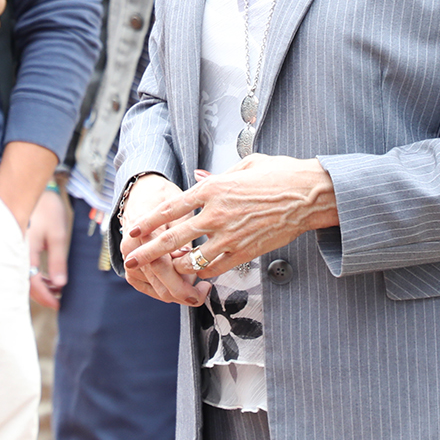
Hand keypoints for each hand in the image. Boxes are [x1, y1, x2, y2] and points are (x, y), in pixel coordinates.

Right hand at [26, 185, 70, 308]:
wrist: (36, 192)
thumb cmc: (48, 211)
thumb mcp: (57, 236)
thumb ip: (57, 261)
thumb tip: (60, 284)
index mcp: (25, 252)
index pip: (33, 283)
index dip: (45, 297)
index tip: (58, 305)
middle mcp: (18, 254)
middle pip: (27, 283)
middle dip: (43, 294)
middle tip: (59, 299)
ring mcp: (17, 251)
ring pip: (26, 277)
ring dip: (41, 285)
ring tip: (58, 288)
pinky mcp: (19, 248)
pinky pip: (26, 268)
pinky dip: (38, 276)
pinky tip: (49, 277)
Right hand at [117, 175, 205, 305]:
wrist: (142, 193)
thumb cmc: (165, 197)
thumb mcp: (180, 210)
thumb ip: (183, 236)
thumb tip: (190, 260)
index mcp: (143, 233)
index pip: (163, 268)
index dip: (186, 285)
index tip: (206, 286)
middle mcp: (131, 250)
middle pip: (160, 286)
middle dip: (185, 293)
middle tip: (204, 289)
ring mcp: (129, 260)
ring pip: (156, 291)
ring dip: (177, 291)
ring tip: (195, 281)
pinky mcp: (131, 268)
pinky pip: (150, 289)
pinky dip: (167, 290)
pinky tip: (182, 284)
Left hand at [125, 155, 335, 281]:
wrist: (309, 195)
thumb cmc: (279, 175)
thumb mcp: (244, 165)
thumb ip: (215, 175)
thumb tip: (195, 177)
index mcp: (213, 189)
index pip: (171, 208)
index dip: (149, 221)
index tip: (132, 230)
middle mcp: (217, 213)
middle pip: (173, 237)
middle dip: (148, 251)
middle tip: (131, 259)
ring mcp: (230, 235)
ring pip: (192, 258)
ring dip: (176, 266)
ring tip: (165, 269)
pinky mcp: (245, 251)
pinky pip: (216, 268)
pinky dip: (203, 273)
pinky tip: (196, 274)